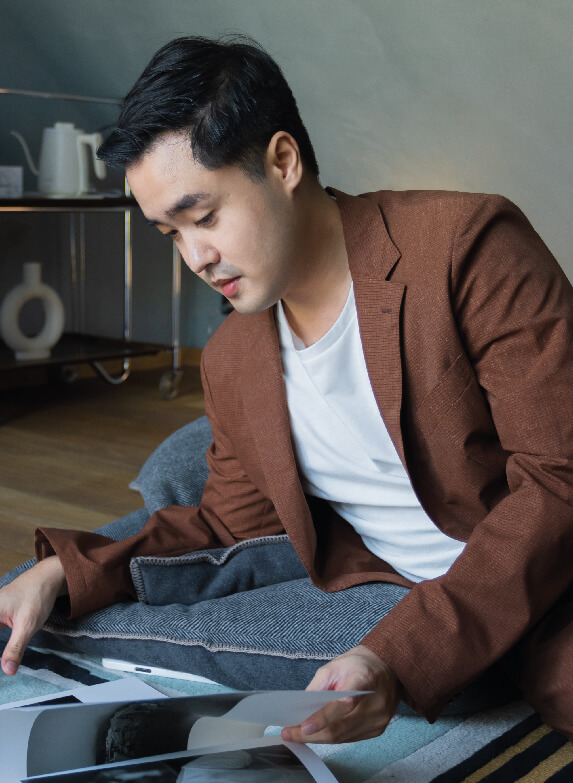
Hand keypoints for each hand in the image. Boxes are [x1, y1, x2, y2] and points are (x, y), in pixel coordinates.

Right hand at [0, 557, 66, 674]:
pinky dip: (2, 642)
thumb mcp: (27, 625)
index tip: (4, 666)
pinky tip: (7, 653)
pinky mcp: (0, 614)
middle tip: (8, 666)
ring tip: (8, 661)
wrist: (49, 577)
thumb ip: (15, 648)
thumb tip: (8, 671)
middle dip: (1, 648)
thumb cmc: (37, 596)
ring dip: (1, 646)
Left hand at [281, 645, 401, 743]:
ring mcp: (379, 719)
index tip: (302, 727)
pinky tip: (320, 733)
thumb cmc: (357, 665)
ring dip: (320, 738)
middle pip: (340, 727)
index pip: (343, 704)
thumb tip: (301, 709)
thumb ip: (318, 687)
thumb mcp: (334, 666)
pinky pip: (350, 739)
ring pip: (343, 738)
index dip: (322, 718)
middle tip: (290, 734)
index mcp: (364, 680)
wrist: (385, 667)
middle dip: (312, 734)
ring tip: (300, 735)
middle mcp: (376, 703)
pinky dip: (333, 737)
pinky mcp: (378, 729)